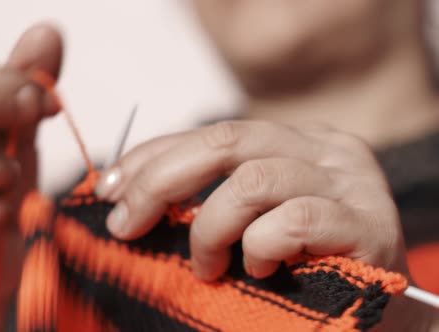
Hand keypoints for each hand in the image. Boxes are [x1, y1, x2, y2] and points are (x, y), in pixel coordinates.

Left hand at [95, 121, 406, 279]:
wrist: (371, 304)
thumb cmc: (299, 265)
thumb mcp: (245, 221)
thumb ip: (205, 199)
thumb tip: (125, 198)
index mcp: (289, 142)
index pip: (209, 131)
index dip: (151, 156)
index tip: (108, 189)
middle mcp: (321, 148)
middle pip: (226, 139)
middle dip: (160, 181)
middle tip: (125, 224)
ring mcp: (348, 182)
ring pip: (253, 181)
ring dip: (210, 228)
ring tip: (204, 267)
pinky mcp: (367, 224)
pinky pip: (293, 222)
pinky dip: (258, 249)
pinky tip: (257, 271)